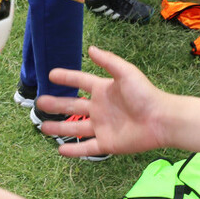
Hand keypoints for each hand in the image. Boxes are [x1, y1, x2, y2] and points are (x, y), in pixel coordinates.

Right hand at [41, 46, 167, 157]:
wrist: (161, 120)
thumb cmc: (145, 94)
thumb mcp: (126, 73)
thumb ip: (108, 61)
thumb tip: (91, 48)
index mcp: (104, 90)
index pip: (80, 82)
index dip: (67, 78)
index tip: (51, 74)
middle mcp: (100, 108)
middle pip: (73, 106)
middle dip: (56, 105)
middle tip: (39, 103)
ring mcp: (102, 126)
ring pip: (75, 128)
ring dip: (59, 128)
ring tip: (42, 127)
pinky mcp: (107, 143)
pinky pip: (86, 147)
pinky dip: (74, 150)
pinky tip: (60, 150)